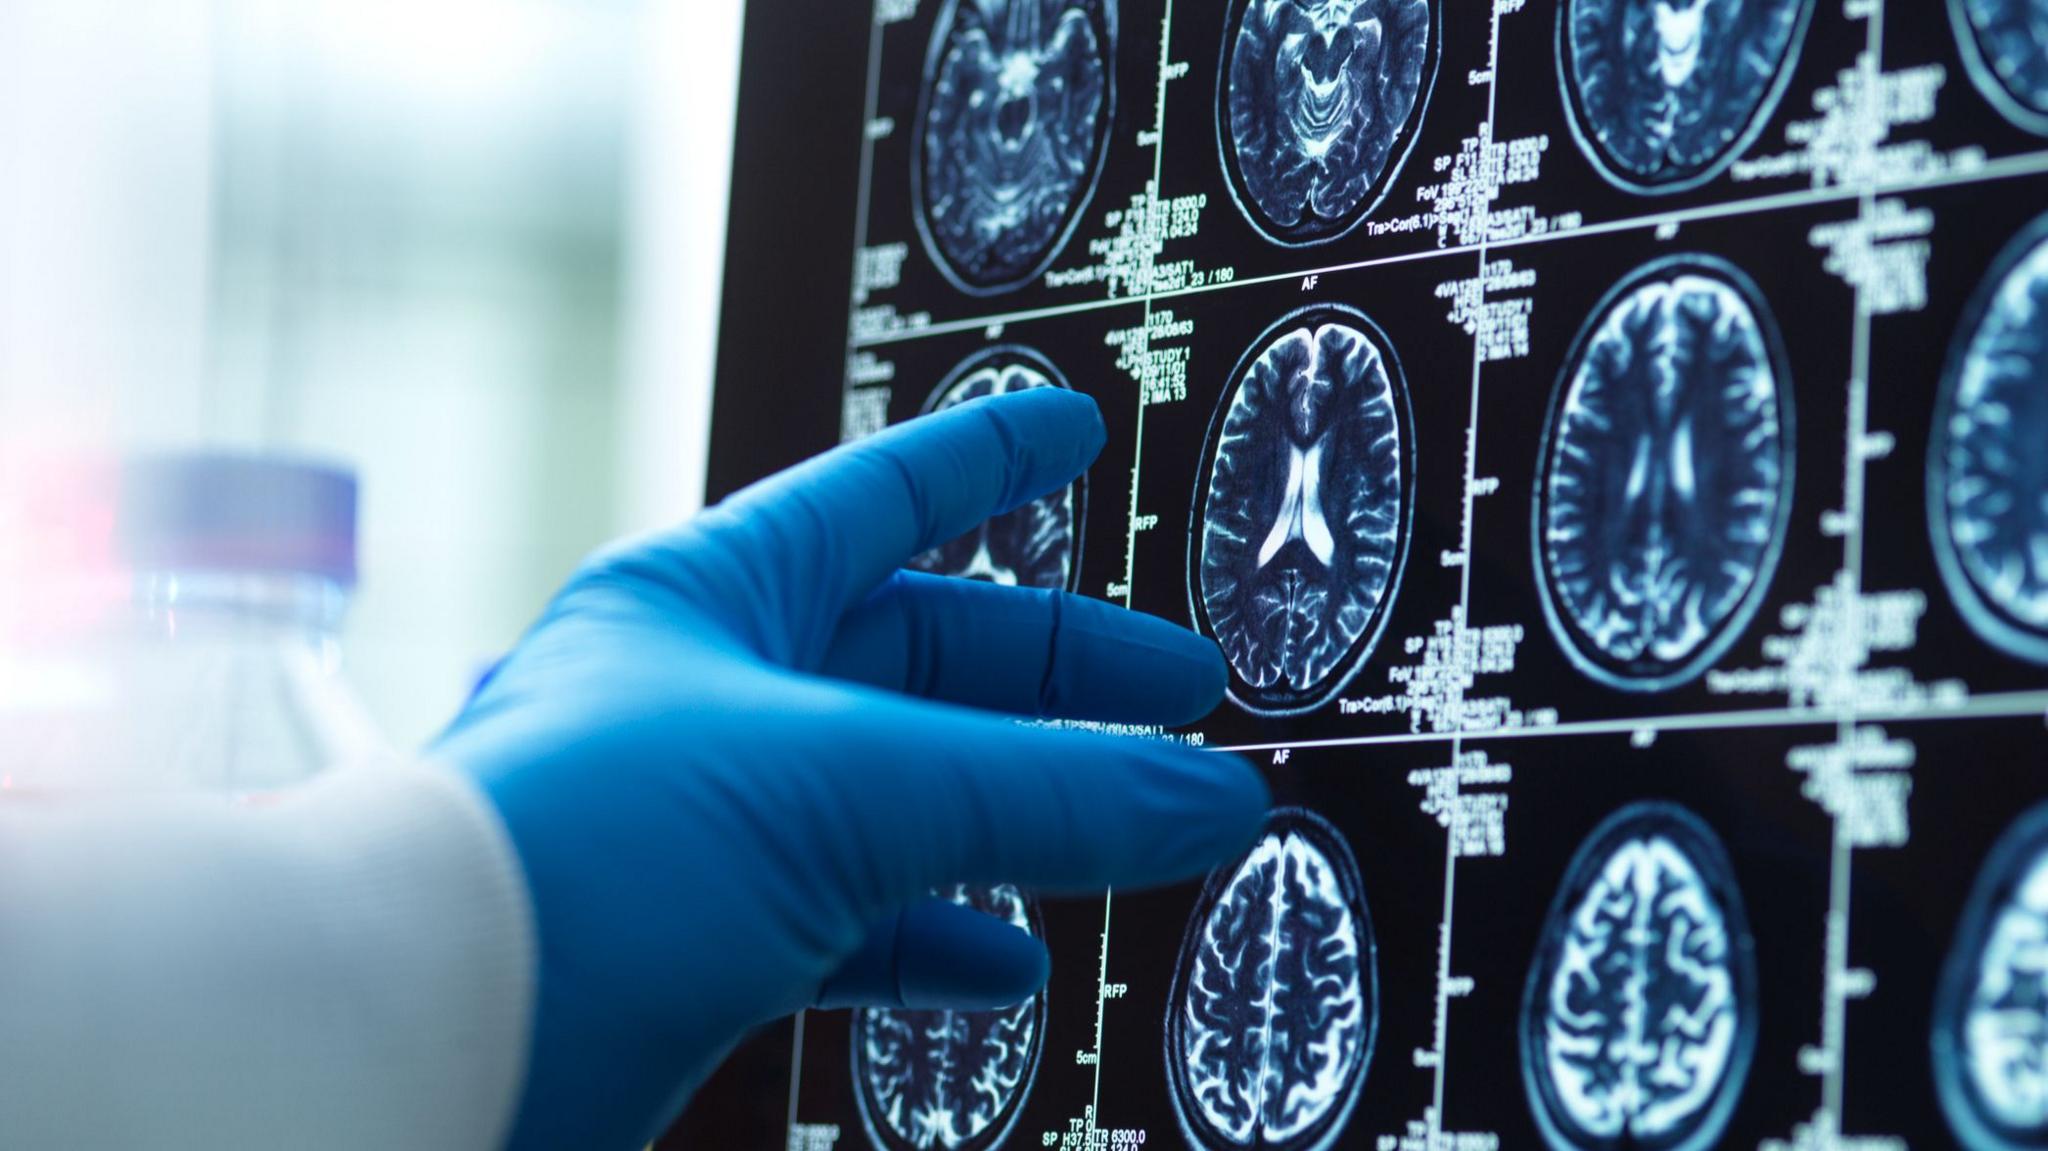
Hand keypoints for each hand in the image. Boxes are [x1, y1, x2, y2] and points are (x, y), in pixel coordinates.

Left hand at [433, 387, 1269, 1149]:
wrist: (418, 1038)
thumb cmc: (575, 857)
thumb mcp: (840, 787)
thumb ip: (1041, 792)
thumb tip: (1212, 800)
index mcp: (711, 596)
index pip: (880, 495)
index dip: (986, 460)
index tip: (1070, 432)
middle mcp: (704, 696)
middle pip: (915, 656)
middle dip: (1051, 675)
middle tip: (1175, 691)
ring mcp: (702, 824)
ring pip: (898, 798)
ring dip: (1016, 815)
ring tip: (1130, 826)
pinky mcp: (696, 946)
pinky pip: (853, 921)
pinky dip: (941, 939)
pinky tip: (1010, 962)